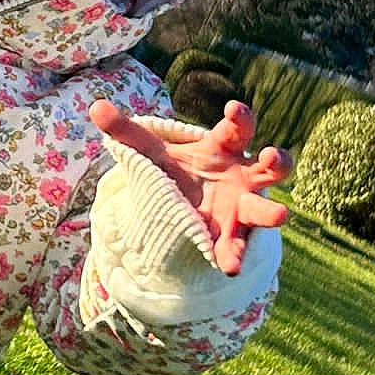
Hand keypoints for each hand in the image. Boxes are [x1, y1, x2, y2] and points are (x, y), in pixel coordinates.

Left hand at [91, 97, 291, 276]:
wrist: (180, 205)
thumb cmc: (175, 169)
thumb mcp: (150, 151)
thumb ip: (126, 132)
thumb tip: (95, 107)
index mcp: (224, 147)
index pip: (237, 128)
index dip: (240, 117)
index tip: (234, 109)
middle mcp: (242, 176)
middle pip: (269, 166)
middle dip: (276, 161)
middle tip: (273, 156)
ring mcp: (242, 207)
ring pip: (264, 208)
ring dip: (270, 211)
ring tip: (279, 215)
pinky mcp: (233, 236)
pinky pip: (238, 245)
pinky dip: (233, 255)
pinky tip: (227, 267)